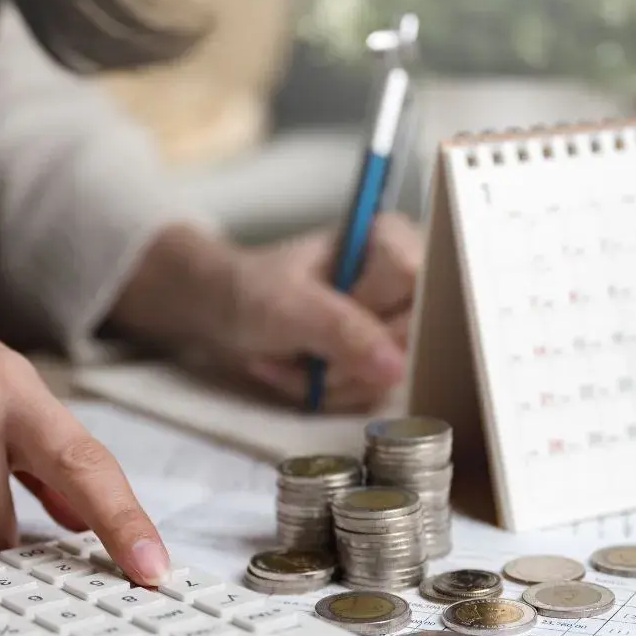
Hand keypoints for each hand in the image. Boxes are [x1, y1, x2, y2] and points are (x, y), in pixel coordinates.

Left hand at [110, 215, 423, 412]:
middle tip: (296, 349)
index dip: (369, 306)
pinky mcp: (384, 362)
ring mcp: (398, 325)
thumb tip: (397, 368)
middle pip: (408, 335)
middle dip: (343, 358)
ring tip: (288, 359)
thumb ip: (342, 330)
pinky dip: (330, 394)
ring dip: (330, 380)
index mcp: (391, 239)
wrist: (223, 315)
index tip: (323, 310)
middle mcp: (406, 282)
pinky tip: (302, 375)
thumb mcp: (289, 307)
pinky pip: (375, 395)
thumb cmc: (252, 291)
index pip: (412, 278)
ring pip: (391, 375)